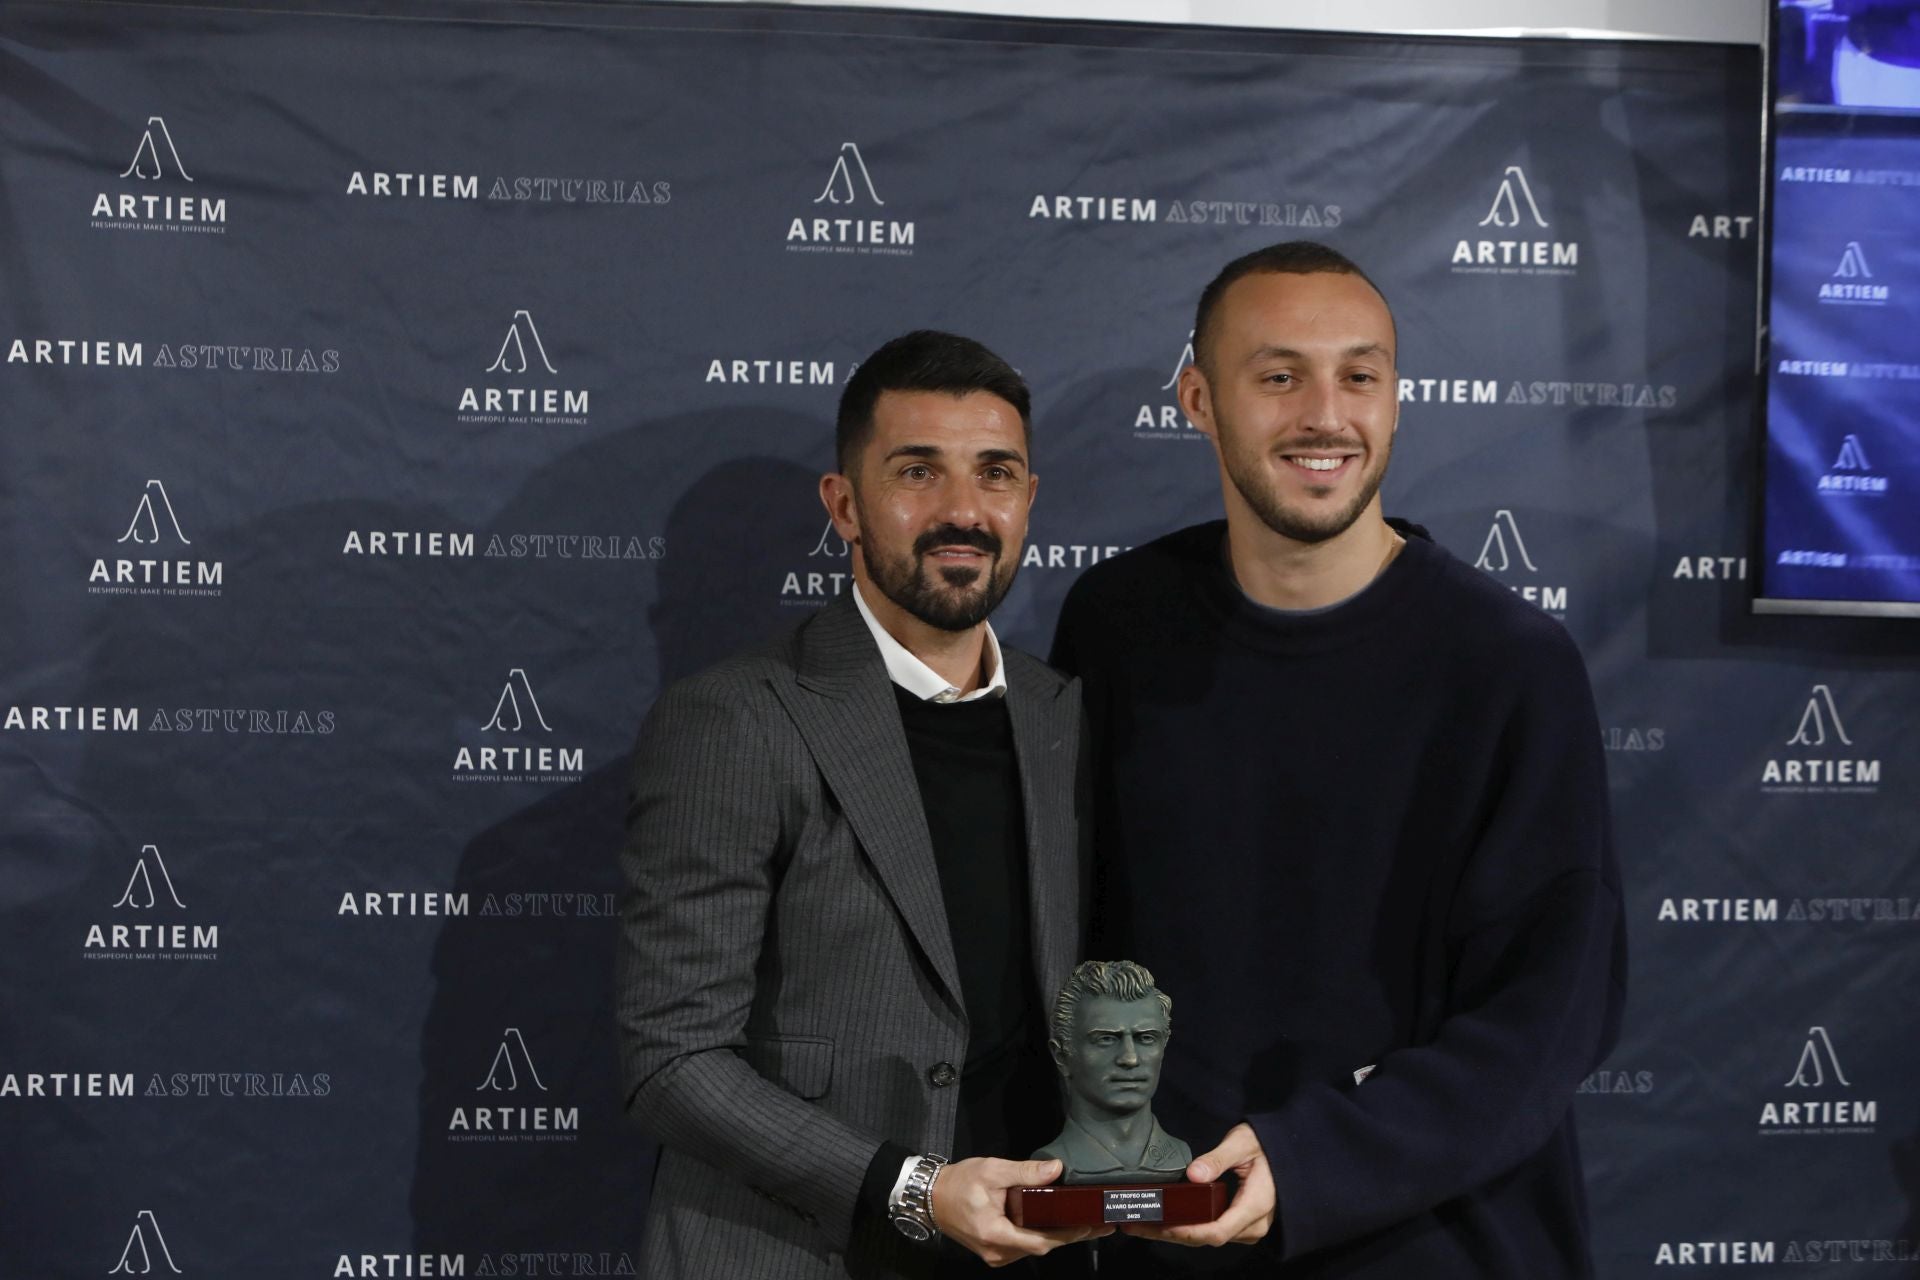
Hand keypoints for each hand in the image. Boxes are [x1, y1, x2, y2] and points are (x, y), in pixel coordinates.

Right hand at [930, 1156, 1112, 1266]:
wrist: (931, 1197)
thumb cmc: (960, 1182)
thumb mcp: (992, 1170)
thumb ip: (1024, 1172)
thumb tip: (1056, 1168)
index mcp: (995, 1234)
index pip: (1039, 1241)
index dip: (1066, 1235)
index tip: (1089, 1225)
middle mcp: (997, 1252)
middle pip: (1041, 1247)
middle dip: (1070, 1236)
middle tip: (1099, 1225)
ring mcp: (996, 1255)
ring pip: (1033, 1248)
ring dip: (1058, 1236)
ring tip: (1085, 1222)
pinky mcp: (995, 1251)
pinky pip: (1024, 1246)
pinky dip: (1042, 1235)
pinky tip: (1058, 1224)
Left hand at [1122, 1122, 1273, 1246]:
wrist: (1286, 1153)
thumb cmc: (1266, 1146)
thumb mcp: (1242, 1143)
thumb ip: (1218, 1158)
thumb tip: (1194, 1174)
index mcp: (1255, 1206)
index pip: (1217, 1230)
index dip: (1186, 1232)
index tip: (1160, 1225)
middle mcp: (1252, 1224)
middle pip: (1206, 1238)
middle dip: (1170, 1234)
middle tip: (1136, 1224)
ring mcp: (1247, 1227)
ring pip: (1207, 1237)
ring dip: (1175, 1232)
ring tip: (1143, 1222)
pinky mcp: (1240, 1224)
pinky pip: (1211, 1230)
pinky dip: (1187, 1227)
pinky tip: (1165, 1219)